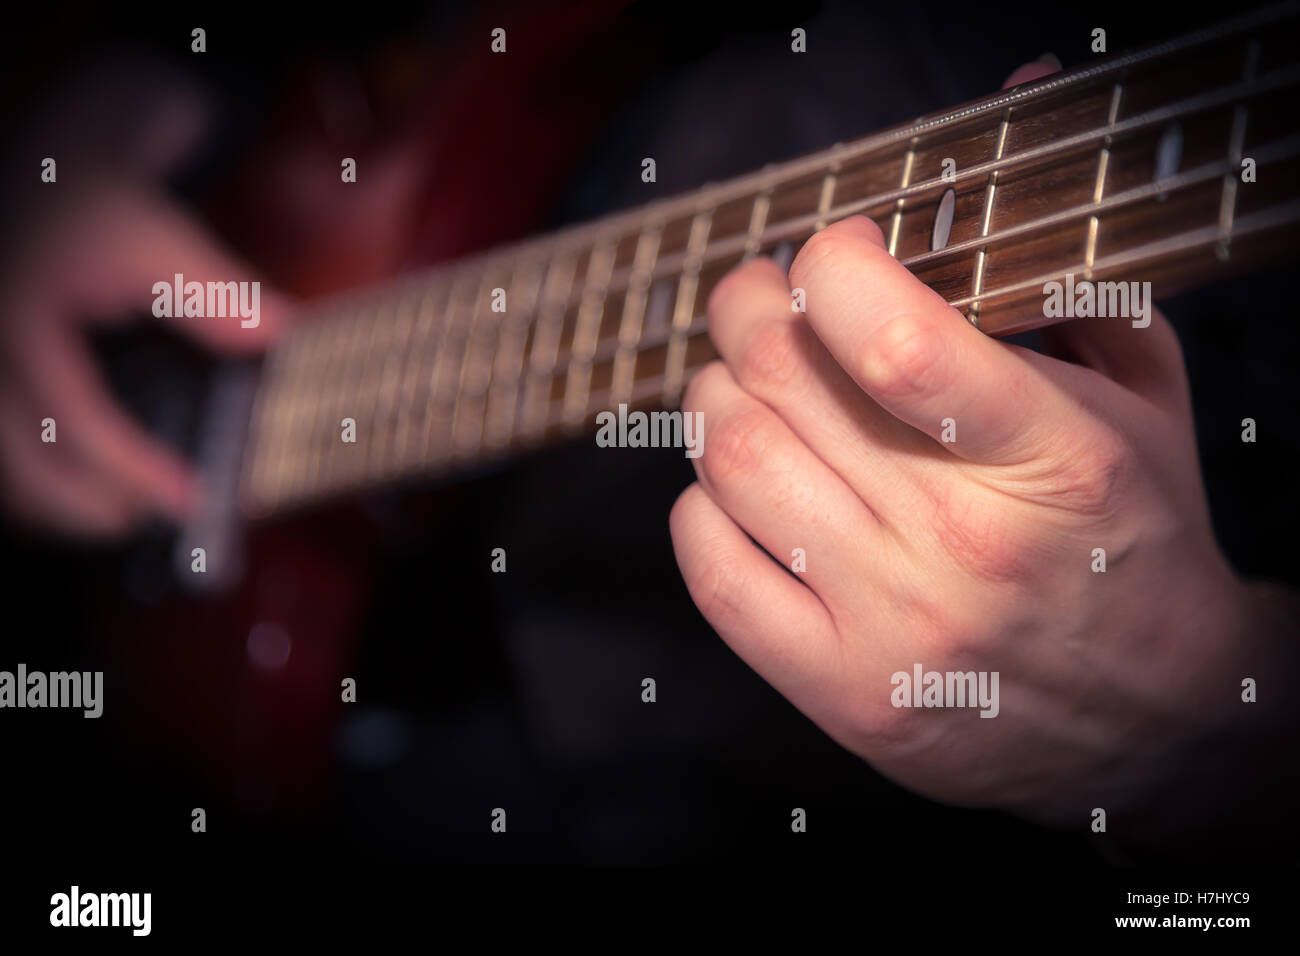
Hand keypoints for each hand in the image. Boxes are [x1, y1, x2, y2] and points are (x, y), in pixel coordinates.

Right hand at [0, 180, 288, 537]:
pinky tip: (79, 484)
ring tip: (119, 511)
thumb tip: (281, 335)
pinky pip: (2, 440)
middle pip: (21, 463)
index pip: (76, 421)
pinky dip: (36, 472)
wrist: (43, 169)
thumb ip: (215, 292)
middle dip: (83, 508)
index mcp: (22, 322)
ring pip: (3, 461)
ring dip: (55, 499)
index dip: (134, 469)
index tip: (191, 497)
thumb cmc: (94, 201)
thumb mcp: (155, 236)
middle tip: (149, 522)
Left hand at [669, 207, 1296, 841]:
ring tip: (746, 384)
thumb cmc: (1136, 538)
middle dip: (748, 307)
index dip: (830, 266)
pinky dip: (700, 501)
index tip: (830, 252)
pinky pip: (710, 568)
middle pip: (782, 384)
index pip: (893, 338)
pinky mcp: (838, 693)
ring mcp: (892, 630)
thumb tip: (1012, 106)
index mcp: (1054, 461)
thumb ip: (1063, 273)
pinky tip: (739, 484)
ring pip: (729, 459)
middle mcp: (963, 548)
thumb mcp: (1141, 398)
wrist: (1156, 718)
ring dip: (716, 394)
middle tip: (758, 298)